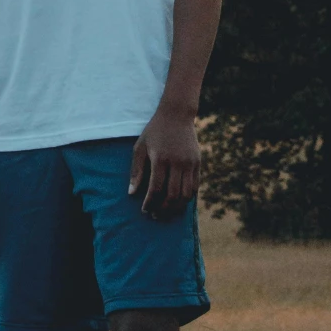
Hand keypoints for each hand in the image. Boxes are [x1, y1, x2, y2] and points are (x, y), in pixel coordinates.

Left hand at [129, 108, 200, 222]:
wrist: (177, 114)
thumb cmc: (155, 131)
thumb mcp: (140, 147)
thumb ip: (136, 170)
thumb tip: (131, 193)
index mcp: (160, 158)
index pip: (156, 188)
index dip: (150, 203)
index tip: (145, 210)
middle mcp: (177, 162)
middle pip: (172, 195)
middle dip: (163, 209)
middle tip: (155, 215)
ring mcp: (190, 163)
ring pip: (186, 195)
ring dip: (176, 207)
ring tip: (167, 212)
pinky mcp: (198, 163)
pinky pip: (195, 187)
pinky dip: (187, 198)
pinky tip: (178, 202)